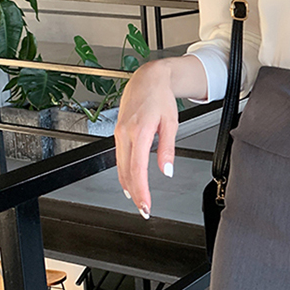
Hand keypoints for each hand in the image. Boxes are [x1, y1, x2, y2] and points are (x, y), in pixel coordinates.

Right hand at [114, 60, 178, 217]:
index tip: (146, 205)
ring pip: (120, 167)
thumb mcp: (171, 123)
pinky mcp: (118, 133)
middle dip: (135, 194)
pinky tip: (129, 182)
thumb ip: (168, 149)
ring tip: (138, 201)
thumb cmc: (161, 98)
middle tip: (143, 210)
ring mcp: (119, 133)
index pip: (138, 169)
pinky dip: (124, 173)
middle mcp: (125, 133)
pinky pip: (119, 158)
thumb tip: (166, 171)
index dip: (141, 190)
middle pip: (126, 172)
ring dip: (128, 186)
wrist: (147, 80)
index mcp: (139, 131)